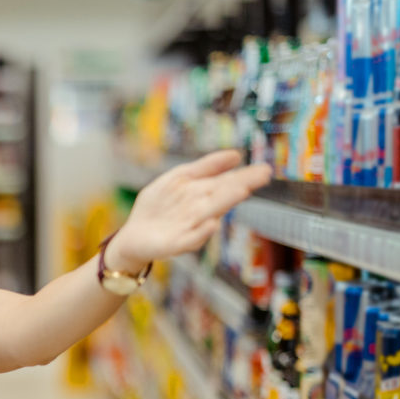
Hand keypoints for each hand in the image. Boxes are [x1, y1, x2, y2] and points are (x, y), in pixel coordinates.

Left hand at [109, 151, 272, 272]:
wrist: (134, 234)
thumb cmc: (160, 205)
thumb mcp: (179, 178)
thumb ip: (205, 167)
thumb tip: (236, 155)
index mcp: (203, 194)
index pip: (227, 182)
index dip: (245, 176)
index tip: (265, 169)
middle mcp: (200, 210)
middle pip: (222, 196)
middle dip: (240, 185)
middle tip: (262, 176)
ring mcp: (190, 227)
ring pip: (209, 214)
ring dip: (224, 203)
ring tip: (240, 191)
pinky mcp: (176, 243)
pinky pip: (190, 238)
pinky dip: (200, 233)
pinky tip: (211, 224)